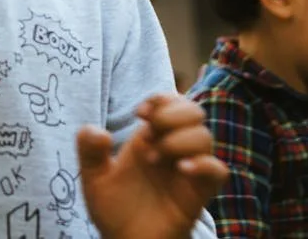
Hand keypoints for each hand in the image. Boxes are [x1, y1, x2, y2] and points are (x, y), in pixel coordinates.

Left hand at [78, 94, 227, 238]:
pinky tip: (181, 170)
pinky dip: (203, 164)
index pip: (168, 102)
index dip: (160, 98)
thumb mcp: (94, 179)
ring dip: (179, 139)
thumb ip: (89, 152)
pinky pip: (218, 170)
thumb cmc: (116, 210)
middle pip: (193, 111)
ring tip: (154, 158)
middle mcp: (173, 149)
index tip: (140, 113)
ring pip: (205, 136)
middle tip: (147, 133)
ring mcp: (188, 170)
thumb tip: (96, 131)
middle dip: (172, 113)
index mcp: (150, 139)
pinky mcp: (199, 193)